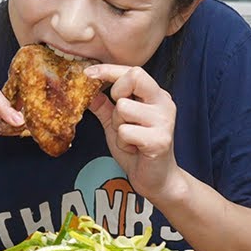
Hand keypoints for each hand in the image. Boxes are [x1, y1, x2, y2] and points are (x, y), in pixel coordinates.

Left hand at [85, 64, 183, 200]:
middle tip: (119, 115)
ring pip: (123, 108)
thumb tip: (86, 90)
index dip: (109, 70)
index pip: (133, 71)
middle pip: (135, 76)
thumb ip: (104, 106)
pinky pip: (125, 132)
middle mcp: (164, 103)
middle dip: (117, 93)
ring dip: (118, 126)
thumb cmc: (138, 150)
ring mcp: (164, 121)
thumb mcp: (117, 124)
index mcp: (155, 96)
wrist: (157, 179)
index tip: (88, 73)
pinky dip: (123, 143)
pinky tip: (134, 150)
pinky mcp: (160, 140)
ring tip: (128, 139)